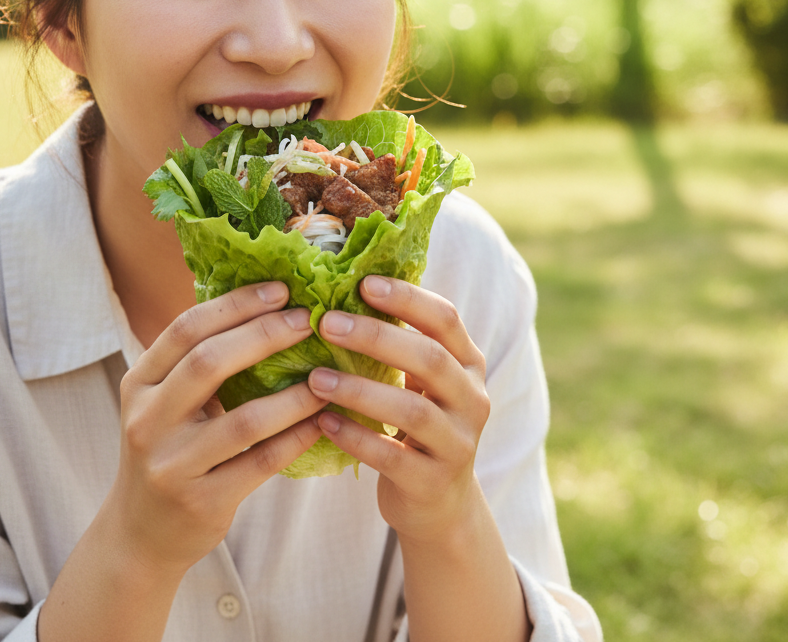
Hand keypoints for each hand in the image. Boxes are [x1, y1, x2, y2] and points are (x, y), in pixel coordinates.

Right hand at [111, 282, 326, 572]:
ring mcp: (172, 464)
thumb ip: (198, 360)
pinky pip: (260, 462)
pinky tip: (321, 421)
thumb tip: (266, 304)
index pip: (186, 329)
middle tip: (307, 321)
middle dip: (264, 335)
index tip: (280, 290)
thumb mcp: (165, 401)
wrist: (140, 532)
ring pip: (243, 419)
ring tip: (325, 376)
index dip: (236, 304)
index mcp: (139, 383)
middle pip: (208, 362)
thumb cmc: (169, 449)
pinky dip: (296, 438)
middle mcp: (147, 420)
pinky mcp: (201, 501)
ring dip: (293, 395)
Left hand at [306, 276, 490, 544]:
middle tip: (328, 323)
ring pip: (412, 410)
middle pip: (430, 359)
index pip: (446, 319)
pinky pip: (391, 457)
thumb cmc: (417, 425)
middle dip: (377, 337)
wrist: (440, 504)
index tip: (364, 284)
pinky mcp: (432, 482)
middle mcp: (471, 399)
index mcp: (468, 363)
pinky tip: (322, 422)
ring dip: (359, 390)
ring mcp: (456, 443)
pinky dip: (355, 437)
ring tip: (315, 378)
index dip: (408, 298)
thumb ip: (401, 342)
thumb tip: (342, 289)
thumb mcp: (422, 381)